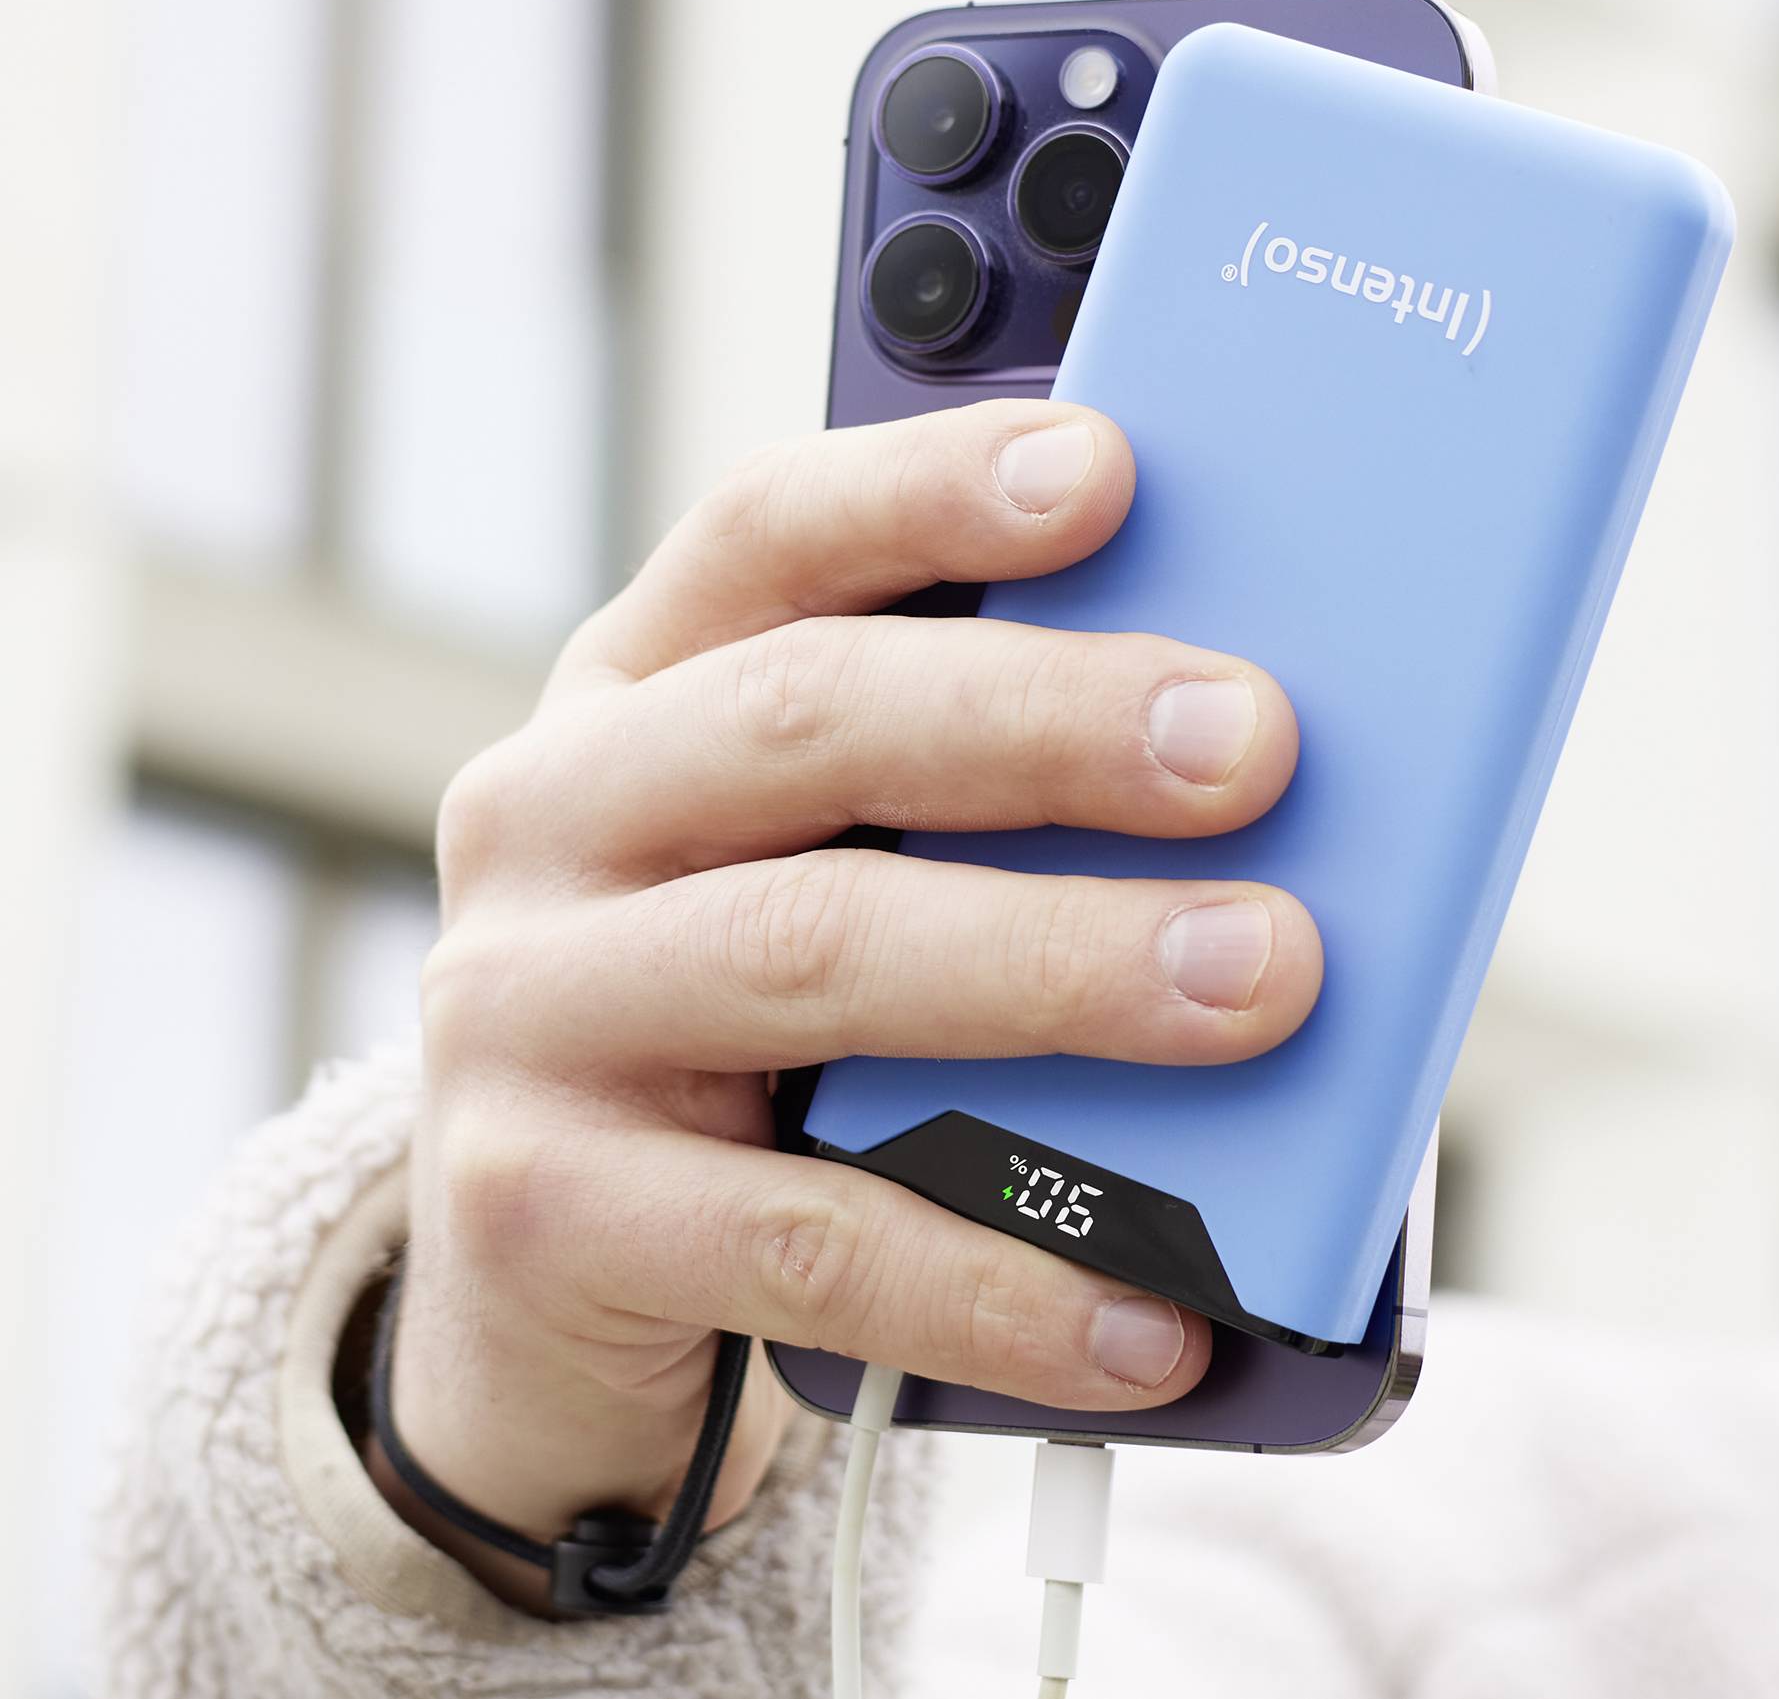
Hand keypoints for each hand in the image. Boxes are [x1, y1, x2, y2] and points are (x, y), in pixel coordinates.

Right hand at [368, 399, 1318, 1612]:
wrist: (545, 1297)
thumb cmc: (752, 1043)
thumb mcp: (824, 874)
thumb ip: (966, 808)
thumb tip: (1260, 778)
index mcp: (630, 693)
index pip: (765, 536)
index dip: (931, 489)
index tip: (1111, 465)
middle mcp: (547, 819)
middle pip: (802, 721)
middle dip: (1047, 721)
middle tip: (1253, 745)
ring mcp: (517, 1013)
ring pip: (810, 956)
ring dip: (1060, 965)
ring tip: (1261, 987)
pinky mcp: (536, 1210)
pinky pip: (806, 1238)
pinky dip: (1002, 1279)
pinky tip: (1153, 1313)